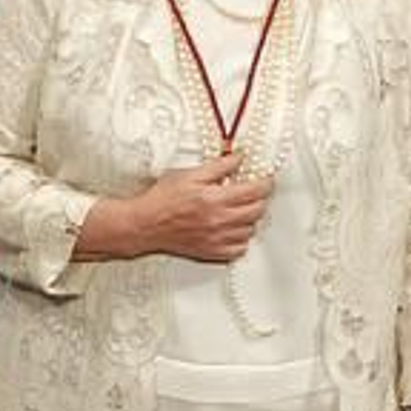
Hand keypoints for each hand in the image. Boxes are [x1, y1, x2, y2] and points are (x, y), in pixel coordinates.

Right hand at [134, 152, 273, 261]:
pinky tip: (232, 228)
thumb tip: (240, 158)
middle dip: (259, 198)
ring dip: (249, 217)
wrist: (145, 224)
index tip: (264, 178)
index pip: (256, 191)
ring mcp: (217, 239)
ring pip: (251, 229)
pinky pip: (240, 248)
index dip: (265, 182)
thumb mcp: (190, 174)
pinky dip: (240, 238)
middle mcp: (220, 221)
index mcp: (215, 199)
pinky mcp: (212, 252)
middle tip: (252, 190)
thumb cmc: (162, 199)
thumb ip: (219, 166)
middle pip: (258, 210)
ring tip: (239, 208)